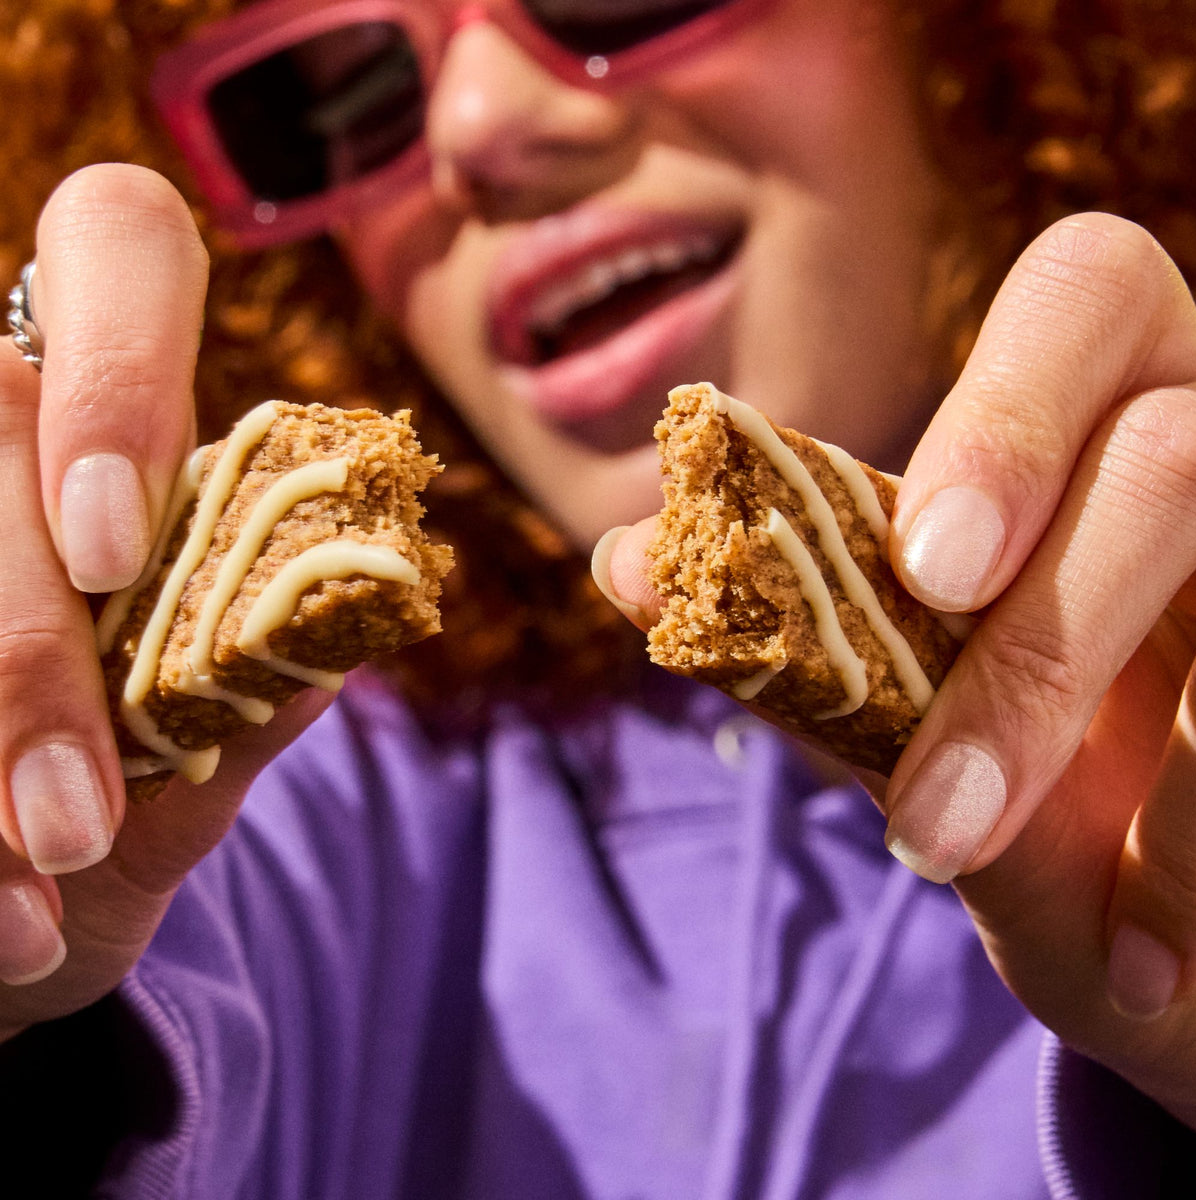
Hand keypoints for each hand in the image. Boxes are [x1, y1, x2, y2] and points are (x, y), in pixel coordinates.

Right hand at [0, 165, 327, 1039]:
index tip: (118, 547)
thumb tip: (330, 647)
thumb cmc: (116, 824)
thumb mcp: (192, 777)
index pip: (119, 247)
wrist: (9, 915)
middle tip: (78, 824)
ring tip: (32, 905)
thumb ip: (254, 701)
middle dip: (22, 650)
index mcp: (110, 419)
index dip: (117, 372)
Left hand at [881, 212, 1195, 1130]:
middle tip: (942, 818)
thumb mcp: (924, 725)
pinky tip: (1163, 972)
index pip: (1085, 296)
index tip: (930, 575)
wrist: (1185, 933)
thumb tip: (627, 562)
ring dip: (1170, 801)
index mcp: (1118, 407)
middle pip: (1178, 455)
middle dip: (1047, 650)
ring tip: (1109, 963)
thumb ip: (801, 642)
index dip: (1009, 422)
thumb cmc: (1044, 795)